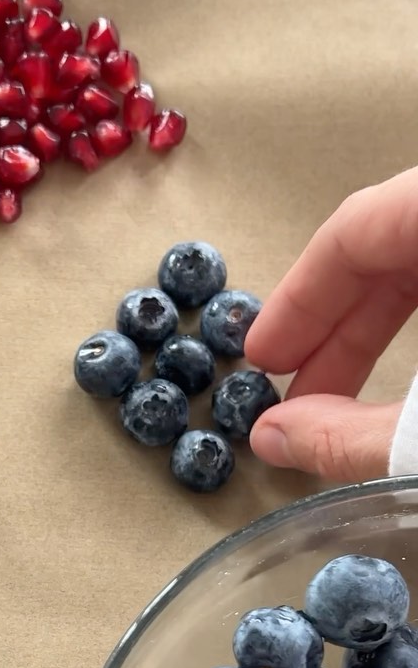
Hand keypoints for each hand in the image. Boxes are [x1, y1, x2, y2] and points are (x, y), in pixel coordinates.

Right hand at [245, 167, 417, 480]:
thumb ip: (355, 435)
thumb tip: (274, 439)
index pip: (359, 227)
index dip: (301, 297)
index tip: (265, 360)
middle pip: (395, 240)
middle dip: (338, 322)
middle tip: (294, 390)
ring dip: (379, 330)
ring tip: (338, 400)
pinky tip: (404, 387)